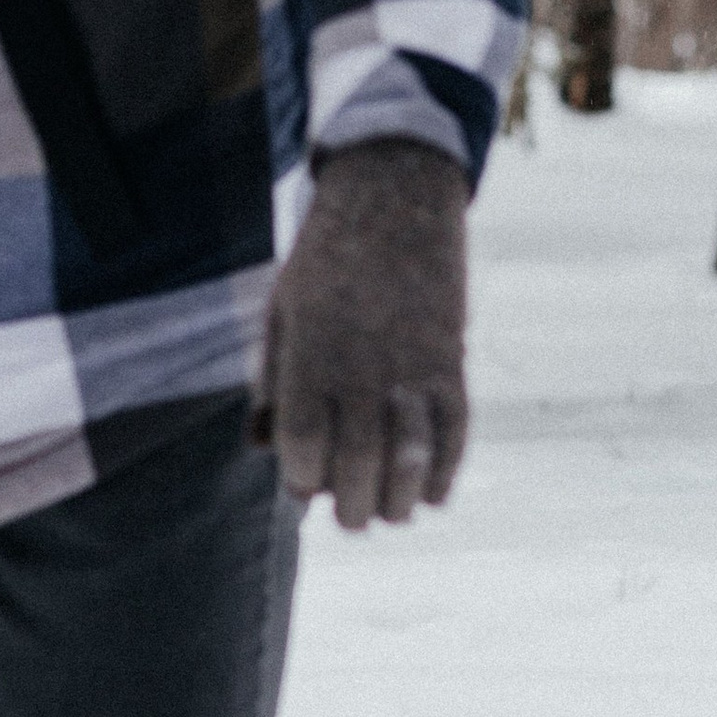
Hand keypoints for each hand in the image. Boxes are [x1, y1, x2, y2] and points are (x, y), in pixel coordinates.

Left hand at [258, 140, 468, 530]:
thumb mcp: (282, 311)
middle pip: (358, 462)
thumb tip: (260, 448)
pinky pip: (455, 430)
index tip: (304, 488)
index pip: (305, 440)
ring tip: (389, 514)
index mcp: (311, 350)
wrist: (394, 199)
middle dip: (353, 506)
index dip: (303, 478)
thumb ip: (271, 378)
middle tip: (350, 517)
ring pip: (411, 457)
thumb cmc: (324, 263)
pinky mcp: (452, 361)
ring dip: (401, 501)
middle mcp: (363, 363)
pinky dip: (446, 472)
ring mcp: (413, 365)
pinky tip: (432, 495)